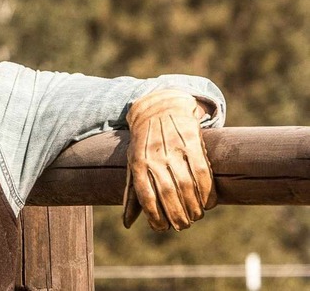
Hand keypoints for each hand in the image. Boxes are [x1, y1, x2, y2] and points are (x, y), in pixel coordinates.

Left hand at [123, 89, 216, 230]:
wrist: (160, 108)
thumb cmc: (145, 143)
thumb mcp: (133, 163)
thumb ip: (132, 193)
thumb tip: (127, 223)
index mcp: (138, 163)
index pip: (146, 196)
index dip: (155, 216)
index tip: (162, 228)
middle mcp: (155, 157)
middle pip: (168, 194)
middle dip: (178, 215)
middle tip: (184, 225)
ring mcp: (174, 149)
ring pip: (187, 185)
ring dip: (194, 207)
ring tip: (196, 216)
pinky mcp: (192, 142)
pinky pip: (202, 171)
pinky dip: (207, 191)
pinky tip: (208, 202)